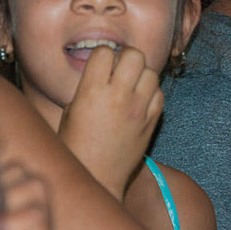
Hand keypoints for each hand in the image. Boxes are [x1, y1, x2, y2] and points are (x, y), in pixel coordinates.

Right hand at [58, 46, 163, 199]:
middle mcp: (118, 96)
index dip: (102, 55)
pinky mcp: (151, 122)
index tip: (100, 63)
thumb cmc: (76, 146)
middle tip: (120, 68)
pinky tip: (140, 99)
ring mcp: (138, 109)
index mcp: (92, 92)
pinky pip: (159, 94)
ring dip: (141, 74)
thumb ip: (88, 86)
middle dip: (126, 57)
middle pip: (134, 55)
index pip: (104, 52)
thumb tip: (102, 69)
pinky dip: (151, 92)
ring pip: (151, 72)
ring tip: (131, 84)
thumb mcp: (71, 111)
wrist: (96, 177)